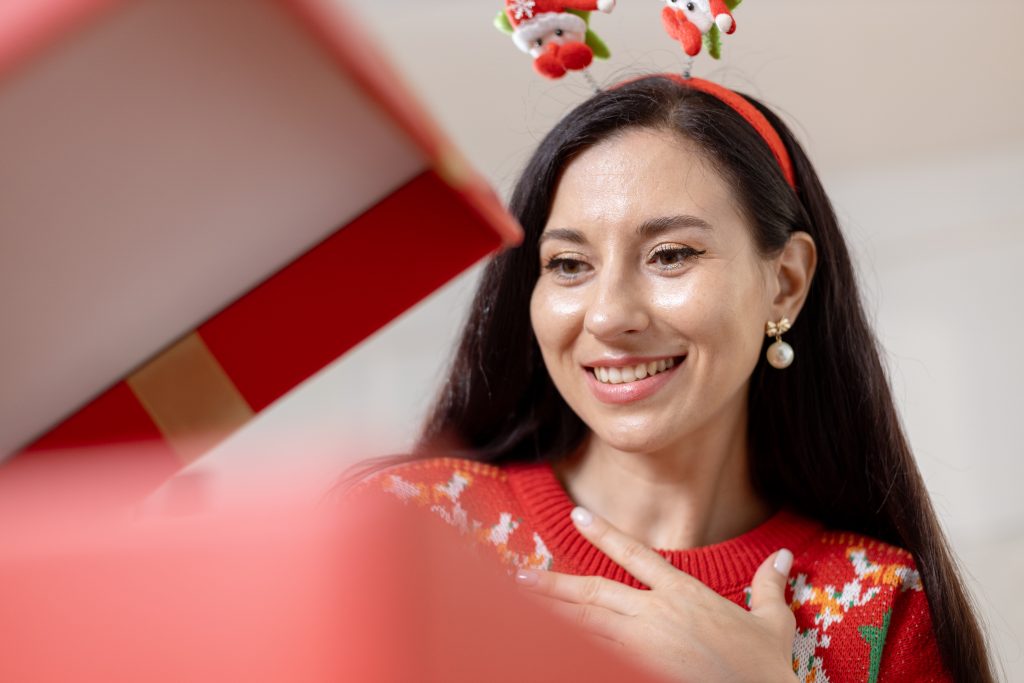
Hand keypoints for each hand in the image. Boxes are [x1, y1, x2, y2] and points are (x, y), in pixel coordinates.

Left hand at [515, 507, 796, 682]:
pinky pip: (594, 656)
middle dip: (555, 584)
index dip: (604, 535)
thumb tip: (782, 557)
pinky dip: (570, 648)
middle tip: (521, 577)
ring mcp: (643, 645)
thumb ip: (768, 586)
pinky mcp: (638, 670)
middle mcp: (656, 614)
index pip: (636, 555)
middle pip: (594, 591)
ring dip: (553, 614)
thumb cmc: (765, 668)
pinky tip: (546, 644)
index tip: (577, 516)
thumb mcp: (772, 623)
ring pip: (587, 624)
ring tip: (521, 605)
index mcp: (684, 594)